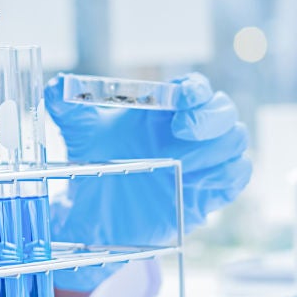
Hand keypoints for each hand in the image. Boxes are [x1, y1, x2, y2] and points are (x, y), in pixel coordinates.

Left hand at [45, 73, 251, 291]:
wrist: (95, 210)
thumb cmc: (93, 161)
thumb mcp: (77, 132)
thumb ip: (66, 105)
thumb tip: (58, 86)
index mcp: (164, 109)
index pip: (195, 89)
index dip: (195, 90)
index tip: (182, 97)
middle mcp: (189, 131)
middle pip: (224, 111)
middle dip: (210, 118)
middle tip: (182, 131)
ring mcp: (203, 160)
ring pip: (235, 141)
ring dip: (216, 148)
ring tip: (183, 162)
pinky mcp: (209, 191)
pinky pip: (238, 175)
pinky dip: (227, 174)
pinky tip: (196, 181)